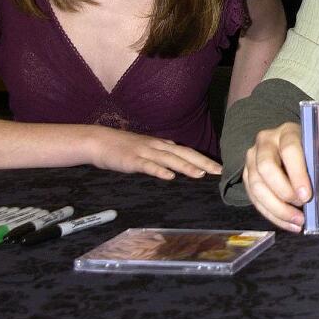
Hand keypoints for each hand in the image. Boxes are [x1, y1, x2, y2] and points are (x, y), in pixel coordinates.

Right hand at [86, 127, 220, 179]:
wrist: (99, 141)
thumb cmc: (124, 146)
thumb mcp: (147, 147)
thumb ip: (163, 152)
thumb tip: (179, 156)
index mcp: (162, 145)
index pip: (188, 151)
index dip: (204, 159)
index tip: (219, 168)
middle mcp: (157, 146)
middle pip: (184, 154)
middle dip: (203, 162)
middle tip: (219, 171)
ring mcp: (145, 152)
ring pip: (170, 159)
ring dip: (186, 166)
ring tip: (200, 175)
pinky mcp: (132, 160)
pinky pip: (148, 166)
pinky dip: (160, 170)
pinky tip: (170, 177)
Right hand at [242, 123, 311, 231]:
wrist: (287, 145)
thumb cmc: (309, 151)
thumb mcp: (316, 151)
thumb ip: (318, 166)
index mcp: (287, 132)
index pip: (289, 150)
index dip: (297, 174)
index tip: (306, 195)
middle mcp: (265, 142)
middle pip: (266, 168)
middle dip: (284, 192)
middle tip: (302, 207)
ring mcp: (252, 159)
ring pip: (257, 186)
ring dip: (277, 209)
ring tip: (297, 222)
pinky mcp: (246, 175)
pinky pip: (254, 199)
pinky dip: (272, 215)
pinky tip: (289, 224)